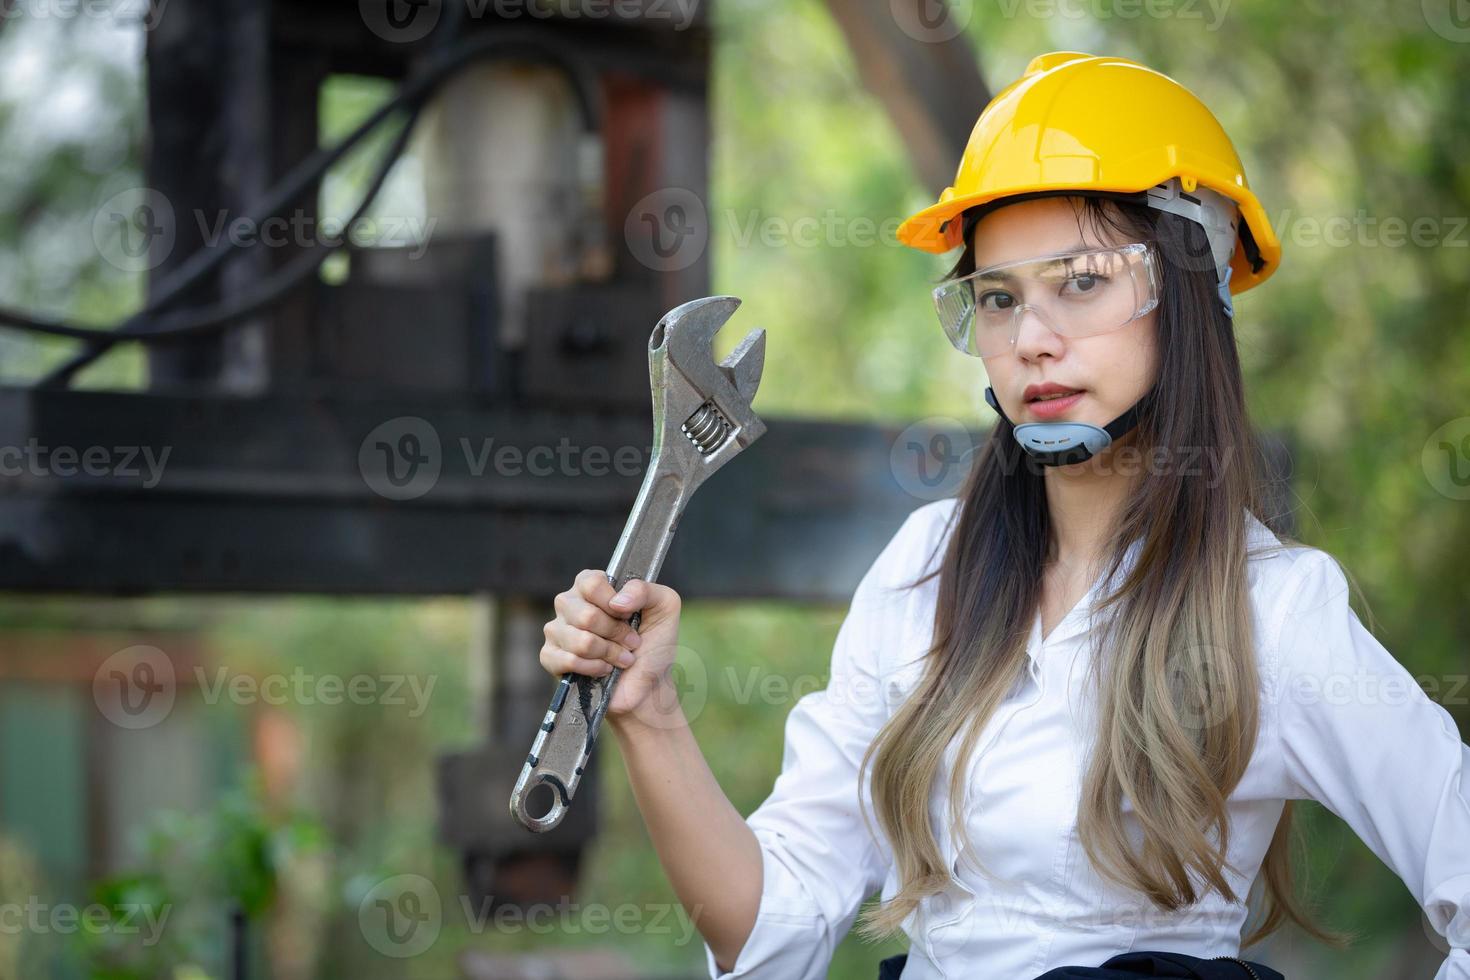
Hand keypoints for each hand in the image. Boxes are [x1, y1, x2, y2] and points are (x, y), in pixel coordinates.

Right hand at [541, 569, 683, 722]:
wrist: (648, 685)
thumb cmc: (655, 643)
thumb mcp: (664, 606)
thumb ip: (645, 590)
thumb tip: (617, 602)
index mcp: (591, 586)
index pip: (591, 583)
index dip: (613, 603)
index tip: (629, 616)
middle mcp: (570, 604)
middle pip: (586, 615)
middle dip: (615, 634)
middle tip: (631, 641)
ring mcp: (557, 630)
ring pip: (579, 641)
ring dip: (608, 653)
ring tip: (621, 658)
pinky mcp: (550, 657)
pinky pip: (567, 660)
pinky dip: (593, 668)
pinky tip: (604, 669)